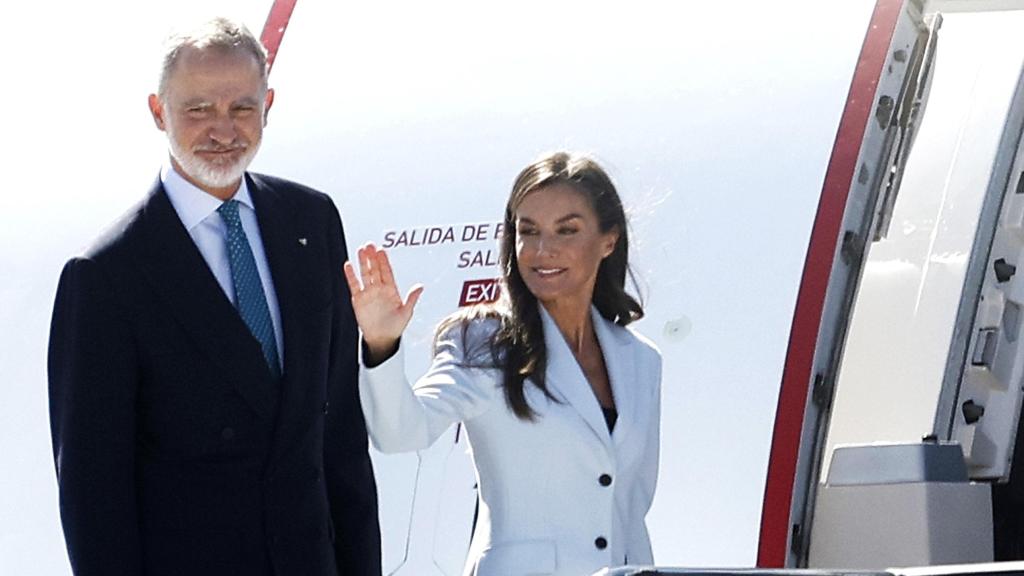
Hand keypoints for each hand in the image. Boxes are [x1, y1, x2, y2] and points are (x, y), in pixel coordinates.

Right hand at [343, 243, 423, 357]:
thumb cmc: (395, 326)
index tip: (381, 250)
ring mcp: (369, 293)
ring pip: (365, 274)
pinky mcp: (358, 300)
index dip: (384, 261)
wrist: (382, 339)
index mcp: (391, 290)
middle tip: (370, 245)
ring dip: (363, 263)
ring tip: (361, 250)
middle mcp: (379, 289)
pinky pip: (354, 285)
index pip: (387, 272)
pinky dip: (351, 276)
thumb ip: (412, 299)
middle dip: (373, 258)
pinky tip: (349, 265)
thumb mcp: (406, 313)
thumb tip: (421, 286)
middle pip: (375, 270)